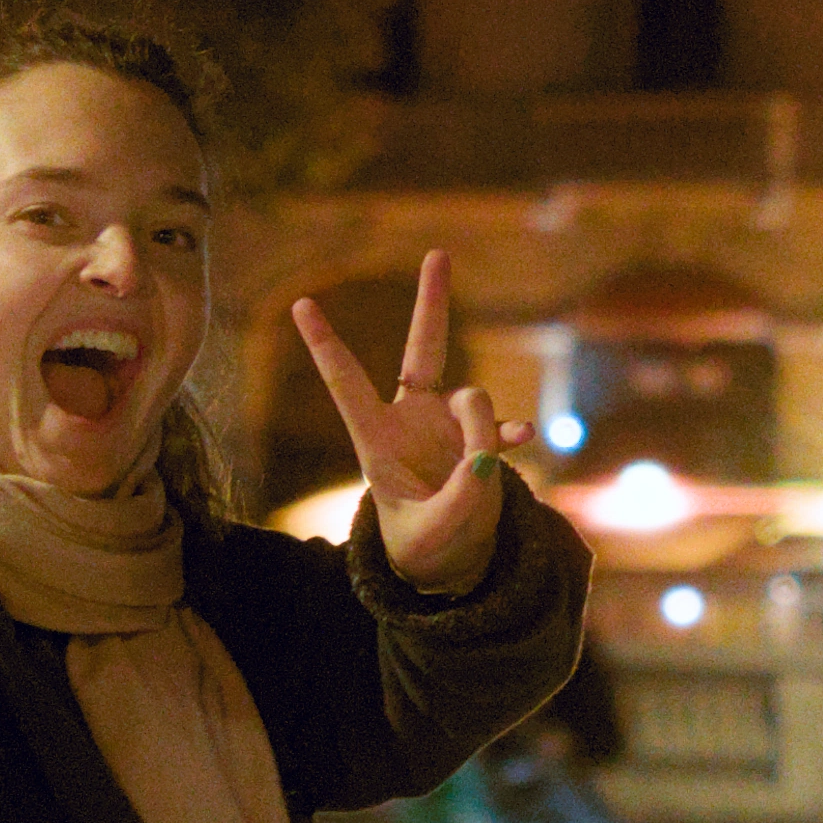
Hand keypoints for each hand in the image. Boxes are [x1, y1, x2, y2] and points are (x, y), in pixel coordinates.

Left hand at [294, 251, 528, 595]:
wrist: (449, 569)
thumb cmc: (427, 550)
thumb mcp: (442, 525)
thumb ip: (469, 479)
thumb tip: (493, 421)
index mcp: (376, 442)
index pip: (346, 384)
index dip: (326, 345)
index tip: (301, 303)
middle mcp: (410, 423)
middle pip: (422, 351)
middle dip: (432, 303)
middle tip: (439, 253)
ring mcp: (447, 428)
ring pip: (472, 399)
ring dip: (481, 427)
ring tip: (479, 471)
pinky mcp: (479, 442)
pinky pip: (500, 426)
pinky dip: (509, 433)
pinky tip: (521, 439)